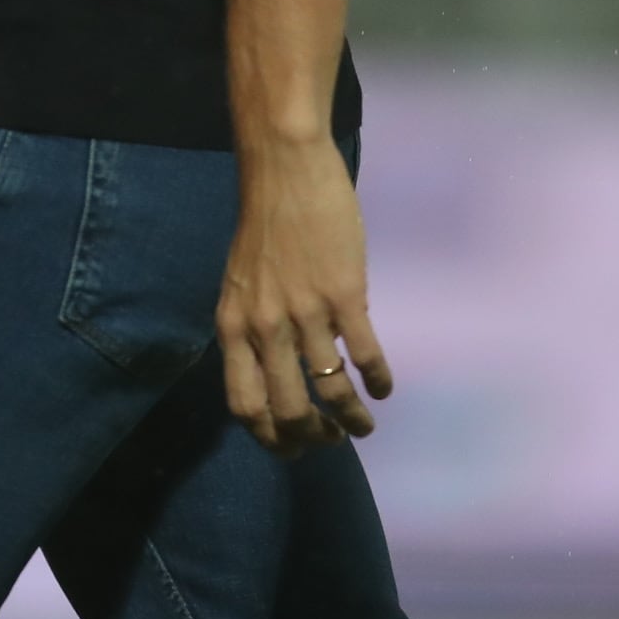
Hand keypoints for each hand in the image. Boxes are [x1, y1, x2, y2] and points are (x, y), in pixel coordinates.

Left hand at [216, 135, 393, 453]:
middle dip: (312, 438)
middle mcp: (265, 329)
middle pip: (287, 411)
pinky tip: (384, 388)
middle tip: (330, 441)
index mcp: (234, 326)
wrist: (285, 171)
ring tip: (363, 427)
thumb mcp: (242, 284)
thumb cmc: (265, 224)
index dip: (269, 437)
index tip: (291, 448)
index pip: (244, 404)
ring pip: (330, 391)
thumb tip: (284, 366)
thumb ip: (255, 326)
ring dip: (351, 420)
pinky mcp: (344, 296)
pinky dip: (377, 381)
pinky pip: (364, 356)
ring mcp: (306, 314)